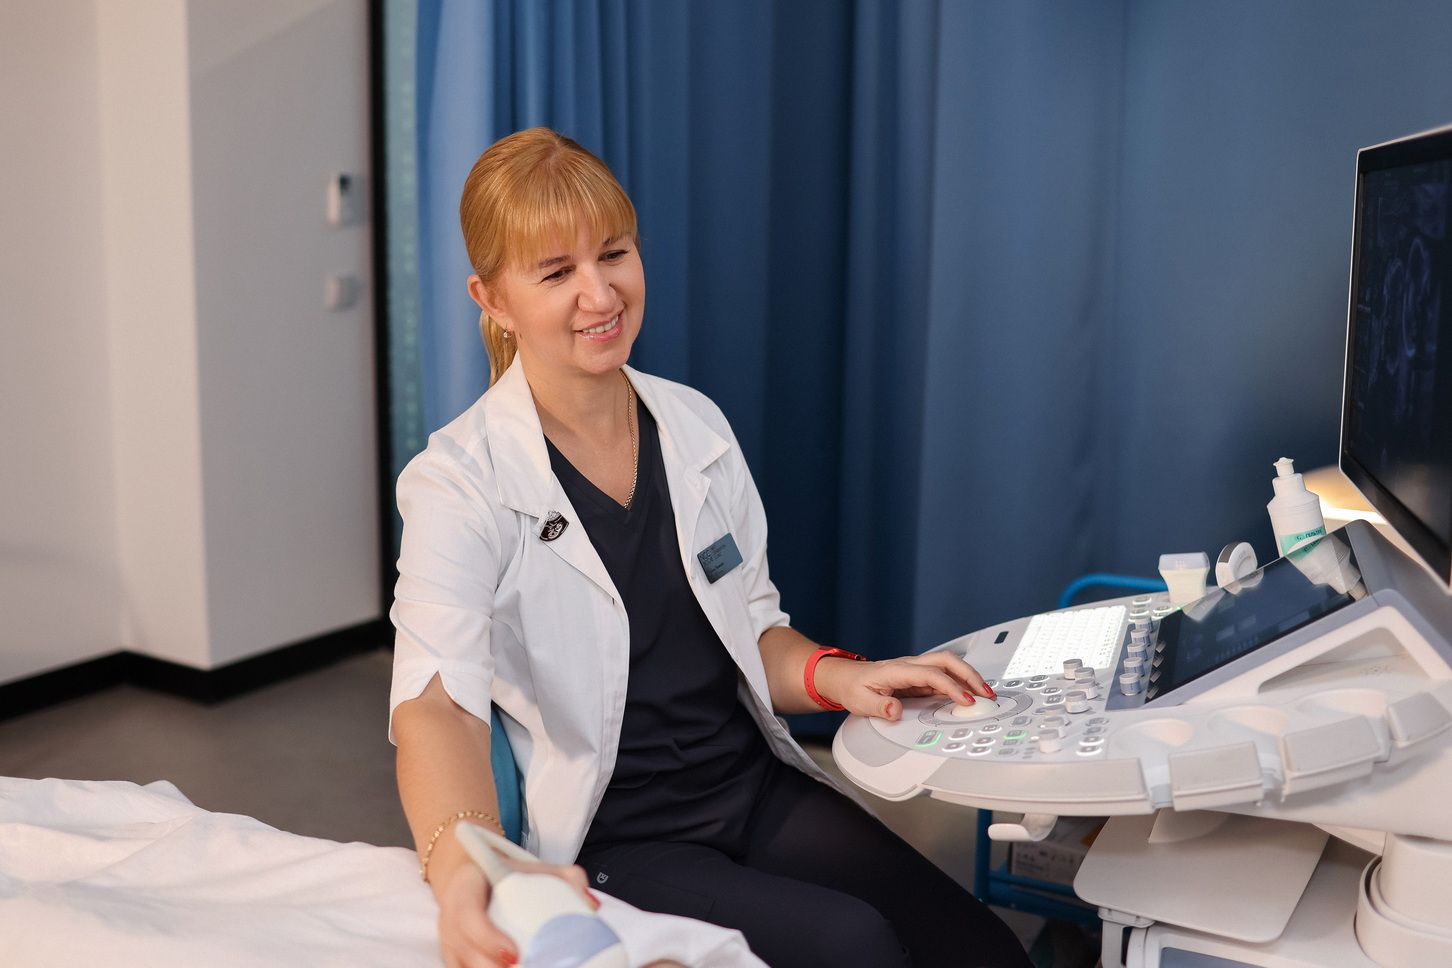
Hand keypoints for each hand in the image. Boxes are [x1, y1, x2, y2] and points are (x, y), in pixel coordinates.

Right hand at [435, 846, 598, 967]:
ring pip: (460, 967)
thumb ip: (565, 879)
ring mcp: (448, 943)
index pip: (468, 916)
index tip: (513, 954)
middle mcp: (449, 919)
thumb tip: (591, 906)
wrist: (473, 877)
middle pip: (463, 952)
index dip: (487, 939)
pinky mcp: (453, 959)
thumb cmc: (505, 875)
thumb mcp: (531, 867)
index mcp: (465, 889)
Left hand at [815, 651, 993, 720]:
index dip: (951, 687)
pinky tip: (969, 694)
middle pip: (947, 661)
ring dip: (969, 677)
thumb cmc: (852, 686)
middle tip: (986, 693)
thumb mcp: (860, 701)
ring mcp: (916, 670)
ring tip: (985, 694)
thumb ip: (878, 707)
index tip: (965, 701)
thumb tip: (895, 711)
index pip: (932, 674)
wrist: (845, 678)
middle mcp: (910, 665)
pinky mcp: (918, 677)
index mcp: (898, 670)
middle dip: (970, 675)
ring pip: (949, 665)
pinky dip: (960, 683)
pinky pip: (944, 676)